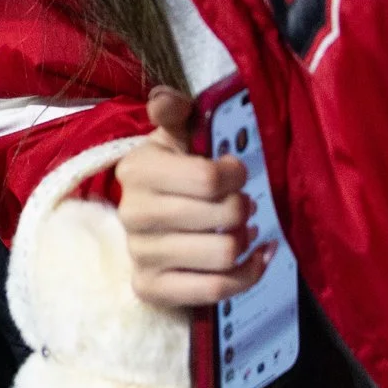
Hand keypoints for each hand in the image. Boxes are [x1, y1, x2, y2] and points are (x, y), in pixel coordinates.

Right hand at [114, 87, 272, 307]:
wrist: (147, 226)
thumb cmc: (171, 176)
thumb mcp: (173, 138)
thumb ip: (174, 112)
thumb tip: (164, 98)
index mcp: (137, 170)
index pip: (209, 178)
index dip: (235, 175)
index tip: (234, 173)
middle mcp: (133, 214)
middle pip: (223, 217)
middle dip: (243, 209)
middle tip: (240, 204)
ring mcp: (139, 255)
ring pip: (223, 254)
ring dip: (244, 241)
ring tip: (241, 230)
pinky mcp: (150, 288)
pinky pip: (216, 290)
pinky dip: (248, 274)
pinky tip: (255, 258)